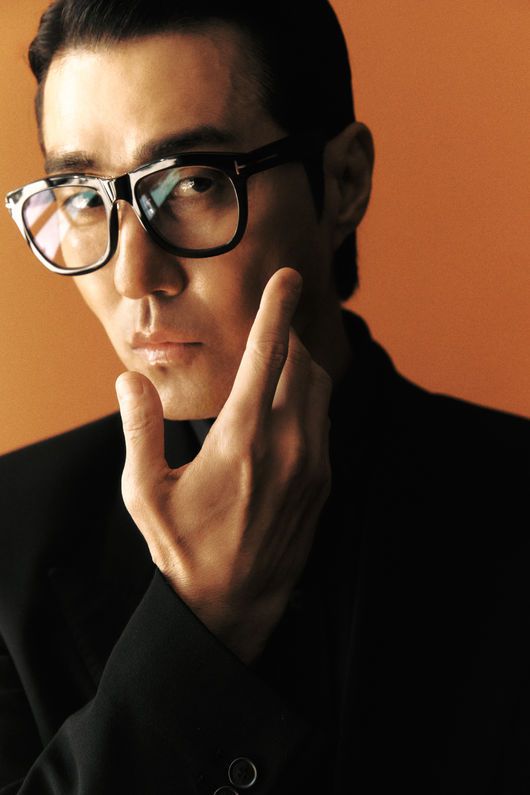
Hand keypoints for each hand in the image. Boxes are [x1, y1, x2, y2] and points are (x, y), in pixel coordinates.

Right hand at [115, 268, 332, 662]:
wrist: (232, 605)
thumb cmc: (182, 548)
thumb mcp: (144, 491)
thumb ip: (139, 429)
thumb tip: (130, 380)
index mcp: (242, 437)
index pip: (267, 354)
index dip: (277, 308)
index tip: (289, 277)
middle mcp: (288, 444)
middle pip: (301, 364)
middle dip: (285, 340)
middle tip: (265, 336)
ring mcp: (313, 465)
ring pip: (321, 391)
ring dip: (301, 369)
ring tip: (274, 369)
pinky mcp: (325, 484)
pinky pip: (325, 422)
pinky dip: (310, 403)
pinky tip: (285, 414)